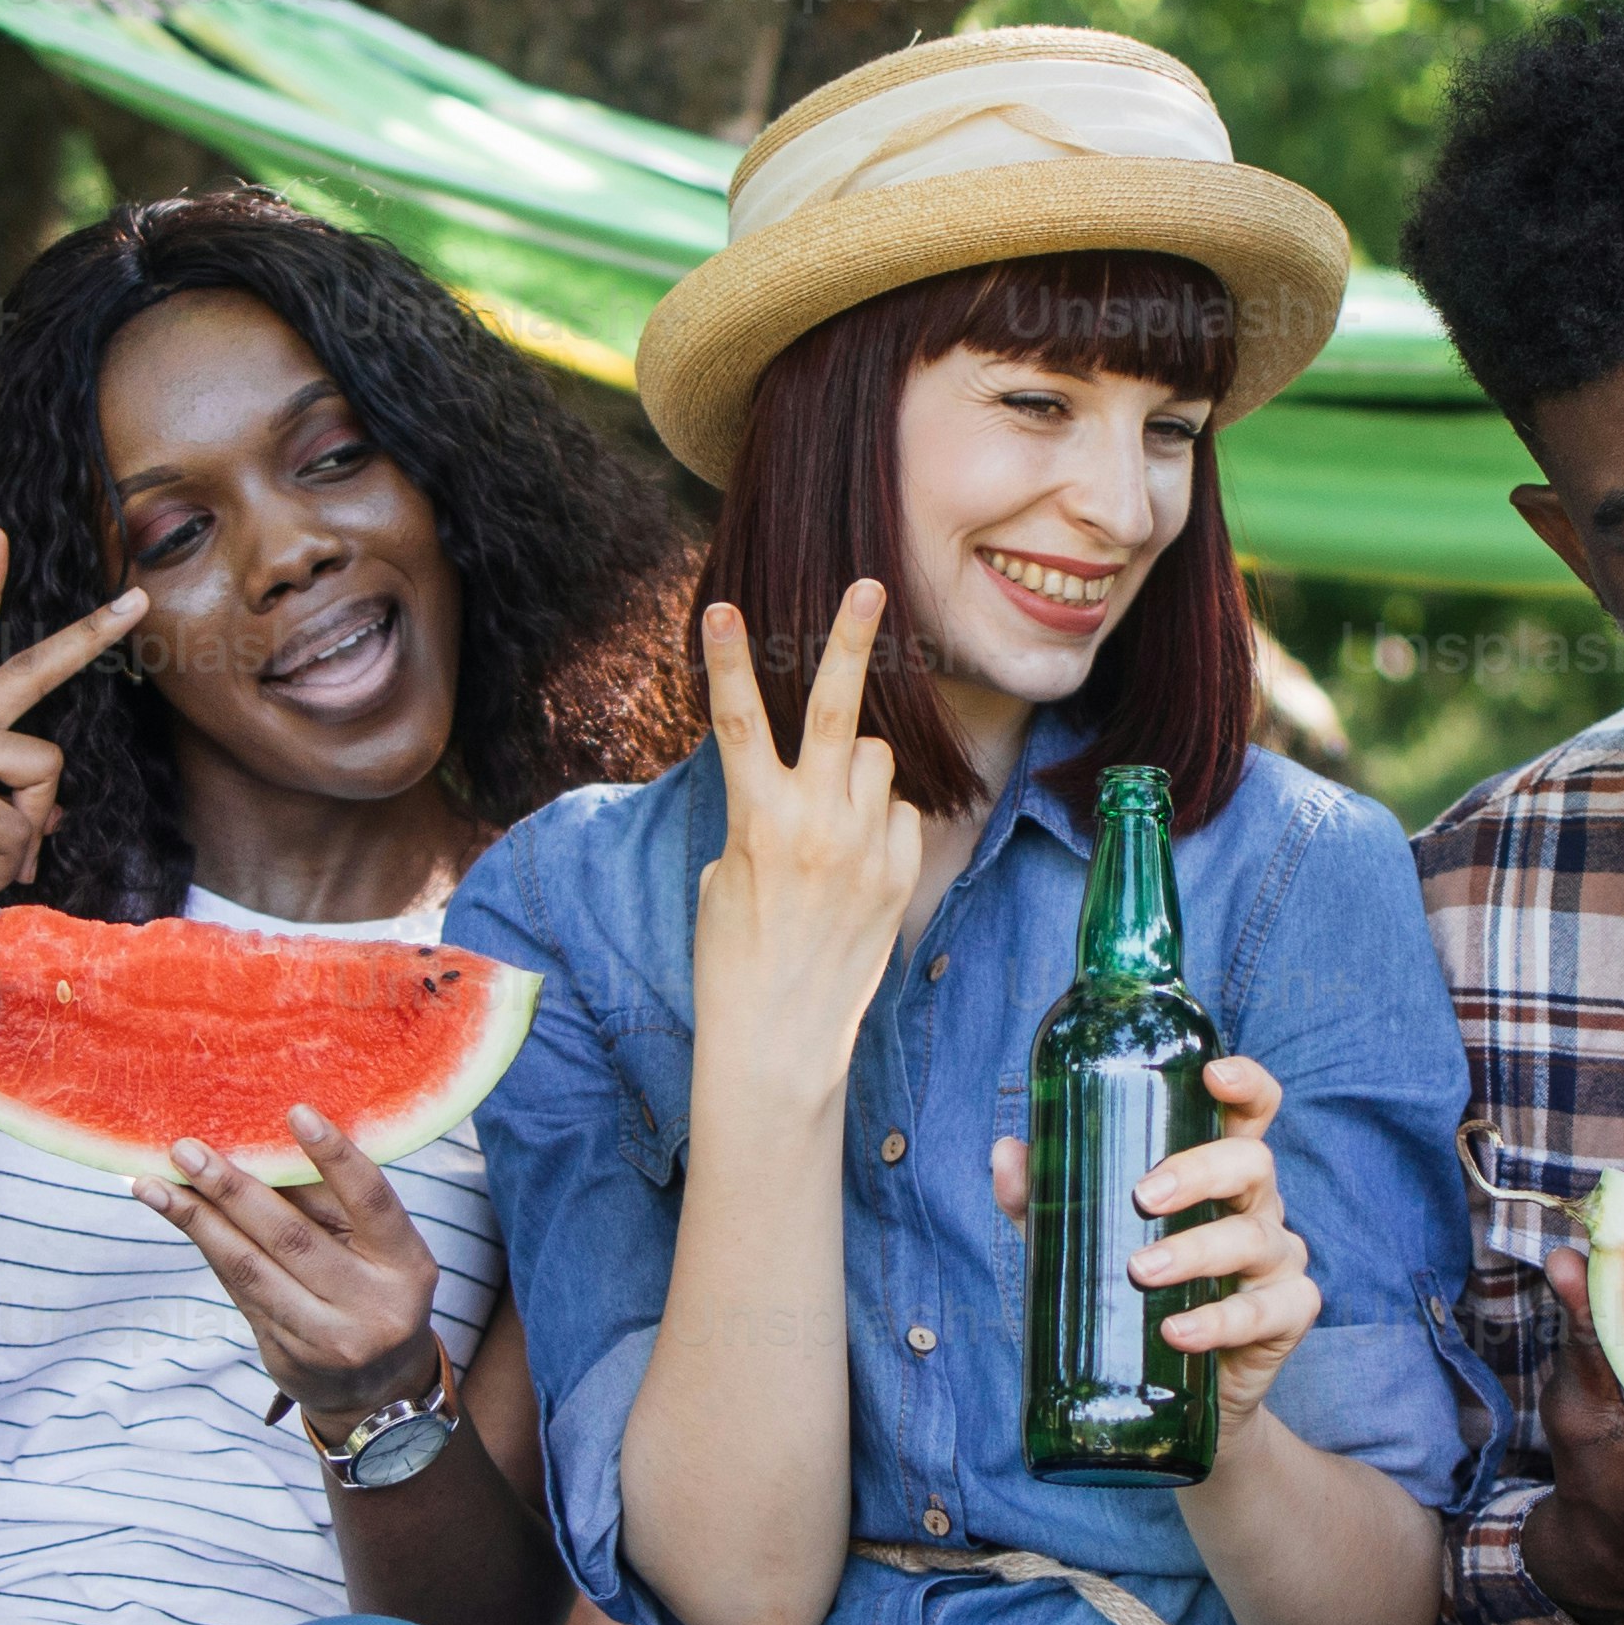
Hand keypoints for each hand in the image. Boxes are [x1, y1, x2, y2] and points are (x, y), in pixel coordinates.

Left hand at [145, 1108, 453, 1426]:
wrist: (376, 1389)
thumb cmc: (374, 1290)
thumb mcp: (378, 1250)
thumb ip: (332, 1206)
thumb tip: (263, 1142)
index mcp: (407, 1264)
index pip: (372, 1201)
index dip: (336, 1156)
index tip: (295, 1112)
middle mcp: (373, 1307)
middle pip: (292, 1238)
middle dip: (233, 1189)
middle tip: (187, 1150)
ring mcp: (328, 1339)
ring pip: (251, 1269)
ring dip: (197, 1221)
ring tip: (153, 1184)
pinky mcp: (286, 1355)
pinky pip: (238, 1291)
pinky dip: (206, 1247)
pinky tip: (175, 1215)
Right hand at [685, 586, 926, 1114]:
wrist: (780, 1038)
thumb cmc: (734, 959)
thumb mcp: (725, 876)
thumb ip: (762, 817)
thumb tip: (798, 789)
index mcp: (756, 818)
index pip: (738, 719)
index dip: (727, 658)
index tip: (721, 607)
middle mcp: (817, 823)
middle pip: (841, 710)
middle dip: (853, 640)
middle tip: (871, 586)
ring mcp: (866, 848)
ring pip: (881, 758)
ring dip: (862, 765)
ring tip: (836, 813)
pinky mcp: (901, 875)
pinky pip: (902, 813)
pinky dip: (885, 820)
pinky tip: (860, 864)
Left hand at [987, 1052, 1324, 1453]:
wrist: (1173, 1394)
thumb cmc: (1134, 1295)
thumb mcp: (1084, 1239)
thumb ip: (1045, 1199)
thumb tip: (1006, 1153)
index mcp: (1219, 1175)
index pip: (1250, 1112)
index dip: (1245, 1083)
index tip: (1213, 1075)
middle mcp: (1258, 1206)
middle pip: (1252, 1162)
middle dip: (1200, 1171)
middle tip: (1142, 1197)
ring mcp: (1279, 1260)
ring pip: (1256, 1238)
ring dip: (1197, 1251)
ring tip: (1140, 1272)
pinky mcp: (1288, 1316)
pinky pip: (1268, 1311)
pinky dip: (1220, 1321)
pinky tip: (1176, 1332)